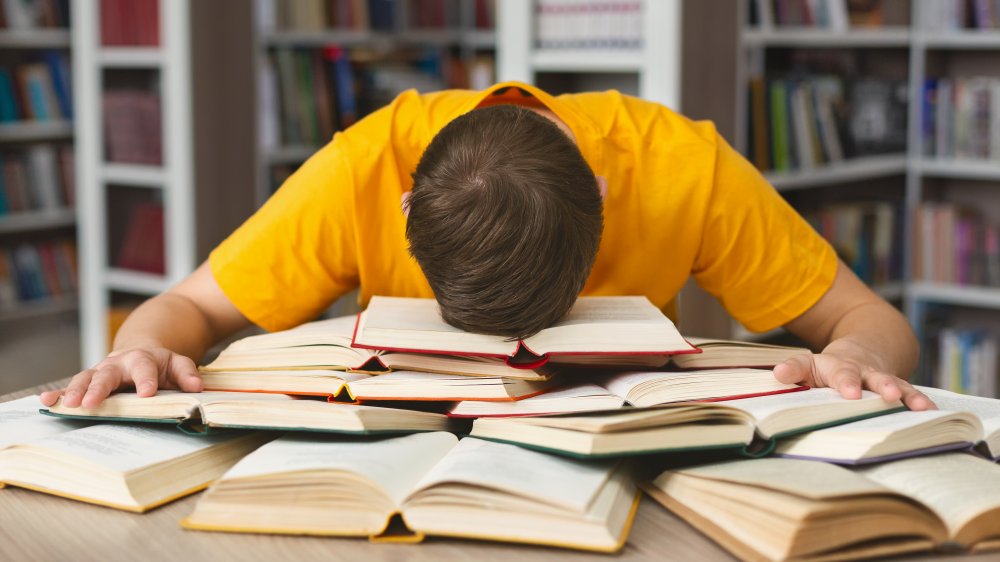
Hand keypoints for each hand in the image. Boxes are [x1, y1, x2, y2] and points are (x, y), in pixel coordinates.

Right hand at [39, 347, 203, 407]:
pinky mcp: (88, 383)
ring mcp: (100, 372)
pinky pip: (71, 388)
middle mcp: (117, 364)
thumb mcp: (178, 364)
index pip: (144, 368)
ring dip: (74, 392)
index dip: (146, 380)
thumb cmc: (160, 364)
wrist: (141, 353)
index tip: (147, 393)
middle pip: (107, 374)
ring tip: (67, 405)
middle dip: (98, 388)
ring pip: (85, 379)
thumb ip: (187, 373)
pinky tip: (46, 402)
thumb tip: (196, 387)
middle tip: (91, 403)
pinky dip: (58, 395)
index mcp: (142, 359)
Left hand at [773, 353, 934, 410]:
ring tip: (919, 407)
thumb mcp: (809, 364)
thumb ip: (795, 369)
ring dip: (908, 396)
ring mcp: (885, 381)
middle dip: (882, 387)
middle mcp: (866, 372)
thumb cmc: (829, 367)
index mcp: (840, 367)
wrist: (865, 350)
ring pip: (898, 386)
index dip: (846, 382)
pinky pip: (913, 396)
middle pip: (875, 378)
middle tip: (887, 396)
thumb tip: (778, 374)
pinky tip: (934, 414)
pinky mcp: (900, 391)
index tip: (850, 393)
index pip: (840, 373)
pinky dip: (923, 404)